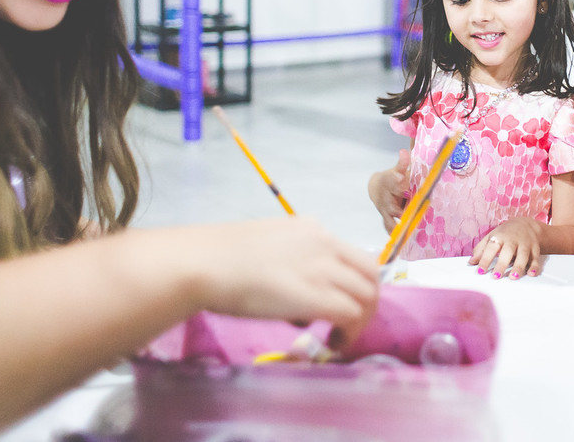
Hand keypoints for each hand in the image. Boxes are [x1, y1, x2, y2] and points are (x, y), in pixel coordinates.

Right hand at [189, 216, 379, 344]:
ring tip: (338, 338)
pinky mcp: (316, 294)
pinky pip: (351, 313)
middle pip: (370, 273)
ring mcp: (322, 268)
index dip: (351, 284)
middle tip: (346, 326)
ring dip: (360, 320)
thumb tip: (302, 309)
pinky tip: (331, 343)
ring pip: (367, 294)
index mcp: (311, 229)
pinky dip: (349, 332)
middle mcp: (325, 243)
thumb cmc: (219, 260)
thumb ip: (290, 271)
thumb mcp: (266, 252)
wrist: (202, 263)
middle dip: (366, 302)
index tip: (336, 304)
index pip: (352, 255)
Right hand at [368, 150, 409, 231]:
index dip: (397, 179)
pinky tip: (403, 239)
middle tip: (412, 211)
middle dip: (401, 207)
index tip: (402, 178)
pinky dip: (395, 233)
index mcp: (389, 181)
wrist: (377, 188)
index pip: (393, 180)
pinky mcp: (385, 218)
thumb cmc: (393, 178)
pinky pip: (389, 227)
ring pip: (390, 218)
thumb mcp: (397, 169)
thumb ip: (403, 163)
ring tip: (408, 229)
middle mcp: (386, 197)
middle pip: (392, 203)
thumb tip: (405, 152)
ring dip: (398, 223)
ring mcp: (385, 209)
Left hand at [468, 218, 543, 279]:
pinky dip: (535, 267)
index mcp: (500, 237)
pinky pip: (535, 258)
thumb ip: (481, 249)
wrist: (526, 224)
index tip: (480, 271)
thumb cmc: (505, 233)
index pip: (491, 248)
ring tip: (513, 277)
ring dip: (518, 266)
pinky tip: (531, 274)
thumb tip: (471, 262)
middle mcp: (513, 240)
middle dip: (502, 264)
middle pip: (508, 251)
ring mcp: (525, 244)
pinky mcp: (535, 249)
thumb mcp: (491, 237)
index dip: (485, 259)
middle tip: (496, 276)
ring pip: (523, 255)